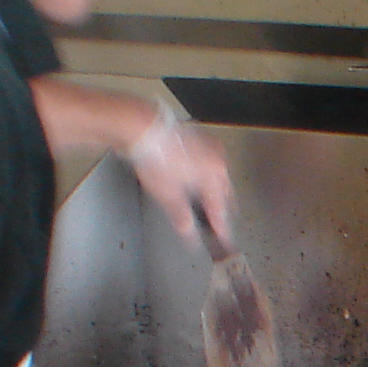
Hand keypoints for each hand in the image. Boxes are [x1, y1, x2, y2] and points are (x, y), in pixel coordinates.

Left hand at [127, 111, 233, 247]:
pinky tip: (196, 178)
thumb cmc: (157, 157)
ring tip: (206, 203)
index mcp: (215, 177)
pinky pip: (209, 162)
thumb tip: (189, 233)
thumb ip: (182, 217)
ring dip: (213, 191)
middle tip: (216, 223)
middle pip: (223, 193)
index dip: (220, 227)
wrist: (143, 128)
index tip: (222, 239)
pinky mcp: (199, 138)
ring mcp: (210, 147)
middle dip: (220, 208)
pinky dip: (205, 174)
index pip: (221, 210)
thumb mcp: (168, 195)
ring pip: (217, 176)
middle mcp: (218, 161)